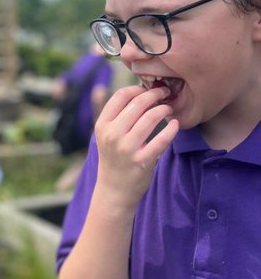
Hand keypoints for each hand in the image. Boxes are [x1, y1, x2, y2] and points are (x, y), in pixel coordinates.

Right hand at [90, 83, 178, 212]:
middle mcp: (112, 136)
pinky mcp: (141, 161)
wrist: (114, 189)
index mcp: (102, 126)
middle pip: (138, 103)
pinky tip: (175, 125)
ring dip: (164, 110)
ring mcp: (126, 149)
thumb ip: (119, 116)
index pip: (120, 96)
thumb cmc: (115, 158)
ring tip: (168, 110)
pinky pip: (162, 139)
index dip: (137, 88)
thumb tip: (141, 91)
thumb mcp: (107, 136)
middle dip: (155, 95)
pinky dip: (172, 129)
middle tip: (164, 95)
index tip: (147, 90)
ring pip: (150, 118)